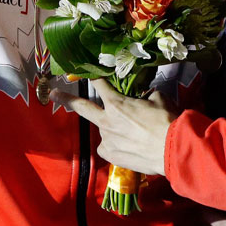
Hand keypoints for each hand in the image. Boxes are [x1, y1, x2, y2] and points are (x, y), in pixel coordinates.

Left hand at [51, 78, 174, 175]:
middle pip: (82, 107)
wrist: (173, 150)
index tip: (84, 70)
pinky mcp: (111, 155)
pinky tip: (130, 147)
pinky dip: (116, 145)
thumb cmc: (167, 121)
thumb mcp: (158, 100)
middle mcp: (107, 120)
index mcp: (117, 103)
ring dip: (114, 130)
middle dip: (65, 99)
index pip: (100, 84)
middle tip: (53, 93)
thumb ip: (146, 96)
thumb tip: (146, 96)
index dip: (94, 76)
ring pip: (105, 131)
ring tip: (134, 136)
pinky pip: (108, 147)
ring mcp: (107, 139)